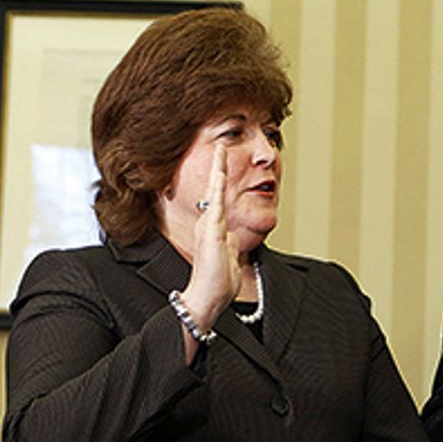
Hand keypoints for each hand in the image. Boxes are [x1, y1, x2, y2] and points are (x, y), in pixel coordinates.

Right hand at [179, 144, 240, 334]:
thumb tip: (235, 236)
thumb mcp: (228, 256)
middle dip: (217, 166)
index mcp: (213, 228)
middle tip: (220, 144)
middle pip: (215, 189)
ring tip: (220, 149)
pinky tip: (220, 173)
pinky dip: (218, 188)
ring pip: (214, 192)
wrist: (207, 298)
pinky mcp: (211, 232)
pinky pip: (216, 204)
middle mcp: (209, 223)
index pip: (218, 197)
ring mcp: (209, 226)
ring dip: (217, 170)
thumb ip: (230, 244)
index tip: (223, 159)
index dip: (221, 178)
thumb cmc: (217, 282)